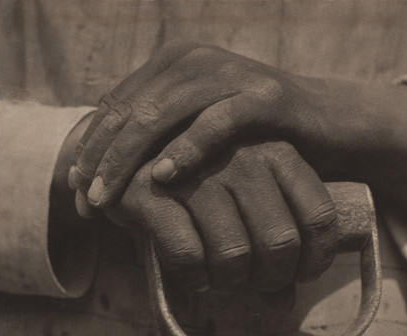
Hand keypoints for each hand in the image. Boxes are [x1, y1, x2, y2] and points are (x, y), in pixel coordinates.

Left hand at [70, 41, 356, 213]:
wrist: (328, 128)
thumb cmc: (258, 141)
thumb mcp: (202, 137)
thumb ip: (163, 141)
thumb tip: (116, 176)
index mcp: (175, 67)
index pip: (117, 107)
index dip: (92, 149)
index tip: (78, 193)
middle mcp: (196, 62)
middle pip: (131, 110)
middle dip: (101, 159)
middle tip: (86, 203)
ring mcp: (230, 74)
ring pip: (162, 113)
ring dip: (129, 158)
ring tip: (107, 198)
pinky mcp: (264, 96)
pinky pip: (216, 122)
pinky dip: (187, 149)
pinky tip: (163, 177)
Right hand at [105, 141, 337, 292]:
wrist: (132, 156)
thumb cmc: (204, 185)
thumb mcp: (247, 200)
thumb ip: (272, 241)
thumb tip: (285, 302)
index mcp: (276, 151)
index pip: (319, 216)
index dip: (315, 259)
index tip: (298, 276)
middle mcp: (241, 154)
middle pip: (279, 243)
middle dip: (271, 279)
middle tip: (254, 282)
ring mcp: (196, 170)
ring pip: (233, 254)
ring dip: (229, 281)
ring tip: (221, 278)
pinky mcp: (152, 191)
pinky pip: (188, 254)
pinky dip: (193, 277)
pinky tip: (193, 275)